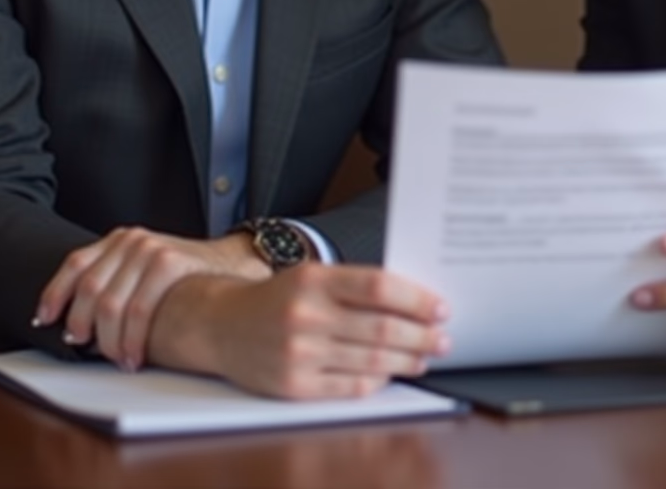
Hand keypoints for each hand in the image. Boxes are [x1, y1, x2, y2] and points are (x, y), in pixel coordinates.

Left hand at [33, 228, 268, 369]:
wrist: (231, 264)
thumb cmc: (183, 277)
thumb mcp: (143, 269)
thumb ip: (114, 281)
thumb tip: (73, 321)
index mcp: (119, 239)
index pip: (75, 264)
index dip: (54, 294)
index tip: (45, 320)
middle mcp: (132, 240)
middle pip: (89, 289)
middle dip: (82, 325)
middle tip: (85, 347)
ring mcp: (151, 249)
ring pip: (110, 304)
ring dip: (108, 341)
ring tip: (115, 358)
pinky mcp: (170, 263)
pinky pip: (138, 310)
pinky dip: (131, 339)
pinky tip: (134, 355)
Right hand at [148, 262, 450, 399]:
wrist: (221, 325)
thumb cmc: (278, 298)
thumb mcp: (311, 277)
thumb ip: (354, 286)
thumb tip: (412, 301)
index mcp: (315, 279)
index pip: (378, 287)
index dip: (416, 299)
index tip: (440, 307)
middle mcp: (306, 315)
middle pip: (381, 329)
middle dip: (421, 335)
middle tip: (444, 338)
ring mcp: (299, 354)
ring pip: (371, 361)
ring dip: (407, 361)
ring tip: (425, 357)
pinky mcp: (294, 387)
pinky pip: (350, 388)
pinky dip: (377, 381)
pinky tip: (391, 374)